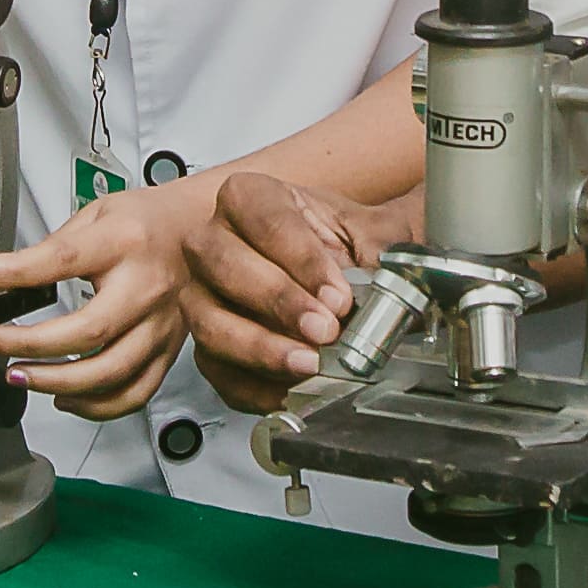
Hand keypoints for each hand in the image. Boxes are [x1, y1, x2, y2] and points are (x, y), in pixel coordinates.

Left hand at [0, 185, 211, 419]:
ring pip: (111, 373)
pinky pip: (134, 393)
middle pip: (89, 330)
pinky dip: (95, 406)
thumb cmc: (147, 223)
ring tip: (19, 375)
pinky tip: (65, 397)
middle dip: (31, 344)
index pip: (62, 259)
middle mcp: (148, 287)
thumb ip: (54, 247)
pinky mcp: (169, 351)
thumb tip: (2, 277)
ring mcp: (162, 325)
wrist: (200, 231)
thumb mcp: (97, 215)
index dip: (14, 272)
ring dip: (57, 382)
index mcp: (125, 242)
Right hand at [174, 172, 398, 410]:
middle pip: (224, 266)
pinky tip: (291, 389)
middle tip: (325, 328)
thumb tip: (385, 274)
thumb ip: (381, 243)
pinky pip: (216, 371)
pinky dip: (253, 387)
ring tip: (308, 362)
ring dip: (260, 347)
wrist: (343, 276)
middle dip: (278, 301)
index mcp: (250, 197)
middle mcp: (214, 241)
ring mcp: (203, 294)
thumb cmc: (344, 243)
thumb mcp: (370, 230)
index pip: (267, 221)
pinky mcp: (207, 343)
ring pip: (210, 322)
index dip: (303, 260)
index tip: (338, 296)